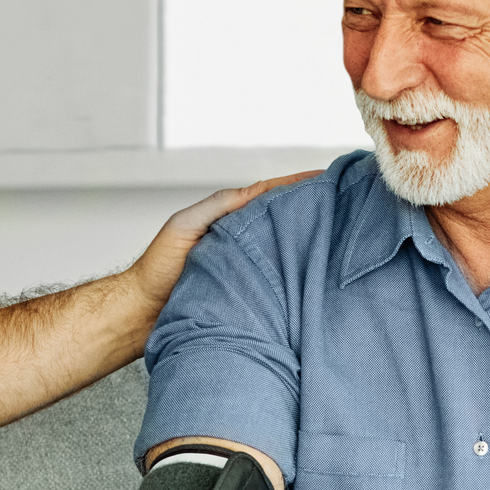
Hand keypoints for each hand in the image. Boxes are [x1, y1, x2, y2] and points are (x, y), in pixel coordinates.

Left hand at [126, 172, 322, 316]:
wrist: (145, 311)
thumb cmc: (159, 268)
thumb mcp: (186, 225)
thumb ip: (220, 206)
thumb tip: (257, 190)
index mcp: (230, 220)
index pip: (269, 195)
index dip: (297, 185)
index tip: (327, 178)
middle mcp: (243, 242)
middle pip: (283, 222)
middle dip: (312, 211)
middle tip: (344, 203)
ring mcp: (248, 268)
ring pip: (285, 251)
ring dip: (309, 242)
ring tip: (340, 232)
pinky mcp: (250, 295)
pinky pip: (277, 281)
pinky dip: (296, 274)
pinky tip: (316, 271)